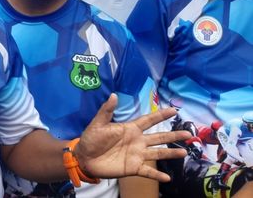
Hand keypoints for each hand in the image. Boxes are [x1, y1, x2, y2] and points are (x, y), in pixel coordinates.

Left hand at [75, 94, 191, 181]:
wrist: (84, 158)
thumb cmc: (91, 139)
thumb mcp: (98, 123)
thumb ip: (107, 111)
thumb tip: (113, 94)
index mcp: (130, 129)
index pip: (148, 120)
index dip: (160, 115)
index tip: (174, 110)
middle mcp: (137, 141)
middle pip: (159, 137)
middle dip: (173, 135)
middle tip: (188, 134)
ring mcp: (137, 155)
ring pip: (158, 153)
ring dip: (171, 153)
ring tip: (184, 152)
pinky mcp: (133, 168)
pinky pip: (148, 171)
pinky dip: (157, 175)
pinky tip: (168, 178)